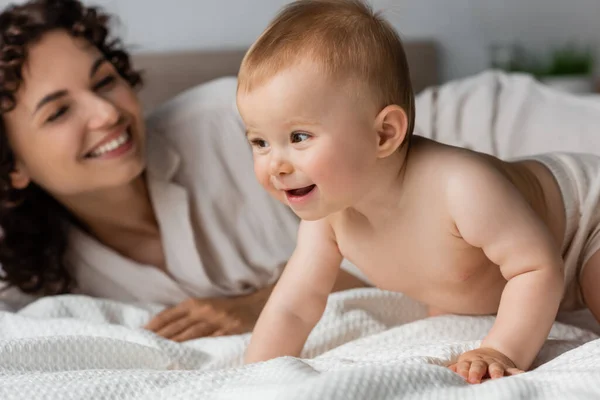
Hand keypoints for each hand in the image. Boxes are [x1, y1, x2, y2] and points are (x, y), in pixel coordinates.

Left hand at [144, 289, 268, 340]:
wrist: (255, 304)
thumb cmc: (226, 307)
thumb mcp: (205, 305)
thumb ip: (187, 314)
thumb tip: (164, 325)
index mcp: (196, 303)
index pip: (169, 314)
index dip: (155, 323)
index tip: (141, 333)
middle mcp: (204, 310)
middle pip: (178, 325)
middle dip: (160, 335)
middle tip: (144, 345)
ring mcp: (217, 319)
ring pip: (192, 332)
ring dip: (175, 342)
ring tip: (161, 351)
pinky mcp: (229, 328)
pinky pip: (213, 338)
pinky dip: (201, 345)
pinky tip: (191, 353)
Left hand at [448, 347, 523, 383]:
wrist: (492, 354)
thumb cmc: (473, 363)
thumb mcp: (464, 363)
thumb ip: (456, 369)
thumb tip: (443, 372)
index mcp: (469, 361)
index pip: (464, 366)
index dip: (463, 371)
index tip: (462, 377)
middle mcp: (482, 362)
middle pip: (478, 365)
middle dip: (475, 372)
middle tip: (473, 380)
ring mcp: (495, 364)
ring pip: (496, 367)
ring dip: (496, 372)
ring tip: (497, 378)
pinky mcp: (507, 368)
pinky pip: (513, 371)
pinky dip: (517, 373)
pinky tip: (522, 377)